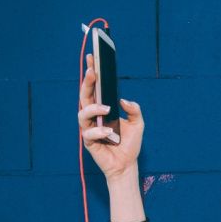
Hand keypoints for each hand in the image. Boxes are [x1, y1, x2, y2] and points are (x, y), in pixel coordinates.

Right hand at [78, 52, 144, 180]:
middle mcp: (93, 116)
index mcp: (102, 107)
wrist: (127, 164)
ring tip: (106, 109)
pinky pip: (89, 134)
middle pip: (85, 95)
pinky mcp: (89, 142)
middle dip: (87, 82)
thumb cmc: (129, 143)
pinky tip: (109, 132)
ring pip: (82, 113)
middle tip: (93, 72)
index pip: (95, 88)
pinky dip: (99, 132)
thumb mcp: (138, 124)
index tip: (92, 57)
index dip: (92, 72)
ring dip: (93, 108)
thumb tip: (123, 100)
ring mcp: (89, 128)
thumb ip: (134, 110)